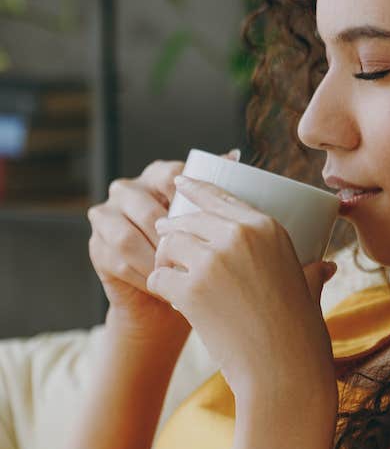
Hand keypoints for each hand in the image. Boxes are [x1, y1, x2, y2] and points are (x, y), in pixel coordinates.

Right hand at [86, 151, 239, 345]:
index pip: (169, 175)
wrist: (169, 294)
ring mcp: (106, 216)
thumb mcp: (208, 219)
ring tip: (179, 276)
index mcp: (155, 176)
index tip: (206, 225)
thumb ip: (215, 188)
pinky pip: (117, 261)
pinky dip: (144, 277)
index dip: (186, 199)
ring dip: (155, 260)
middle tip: (195, 261)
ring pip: (127, 237)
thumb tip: (234, 155)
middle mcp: (127, 190)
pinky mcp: (97, 246)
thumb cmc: (195, 250)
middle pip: (145, 209)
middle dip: (171, 239)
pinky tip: (164, 287)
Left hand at [147, 174, 338, 408]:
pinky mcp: (191, 288)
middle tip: (167, 240)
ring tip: (172, 275)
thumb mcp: (309, 288)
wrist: (283, 369)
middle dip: (173, 229)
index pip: (220, 195)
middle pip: (188, 219)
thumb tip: (325, 267)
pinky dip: (162, 288)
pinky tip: (174, 300)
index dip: (195, 187)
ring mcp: (213, 260)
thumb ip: (311, 271)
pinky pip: (159, 277)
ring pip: (169, 244)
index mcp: (268, 227)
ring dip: (166, 261)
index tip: (179, 182)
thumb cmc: (300, 332)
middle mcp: (239, 236)